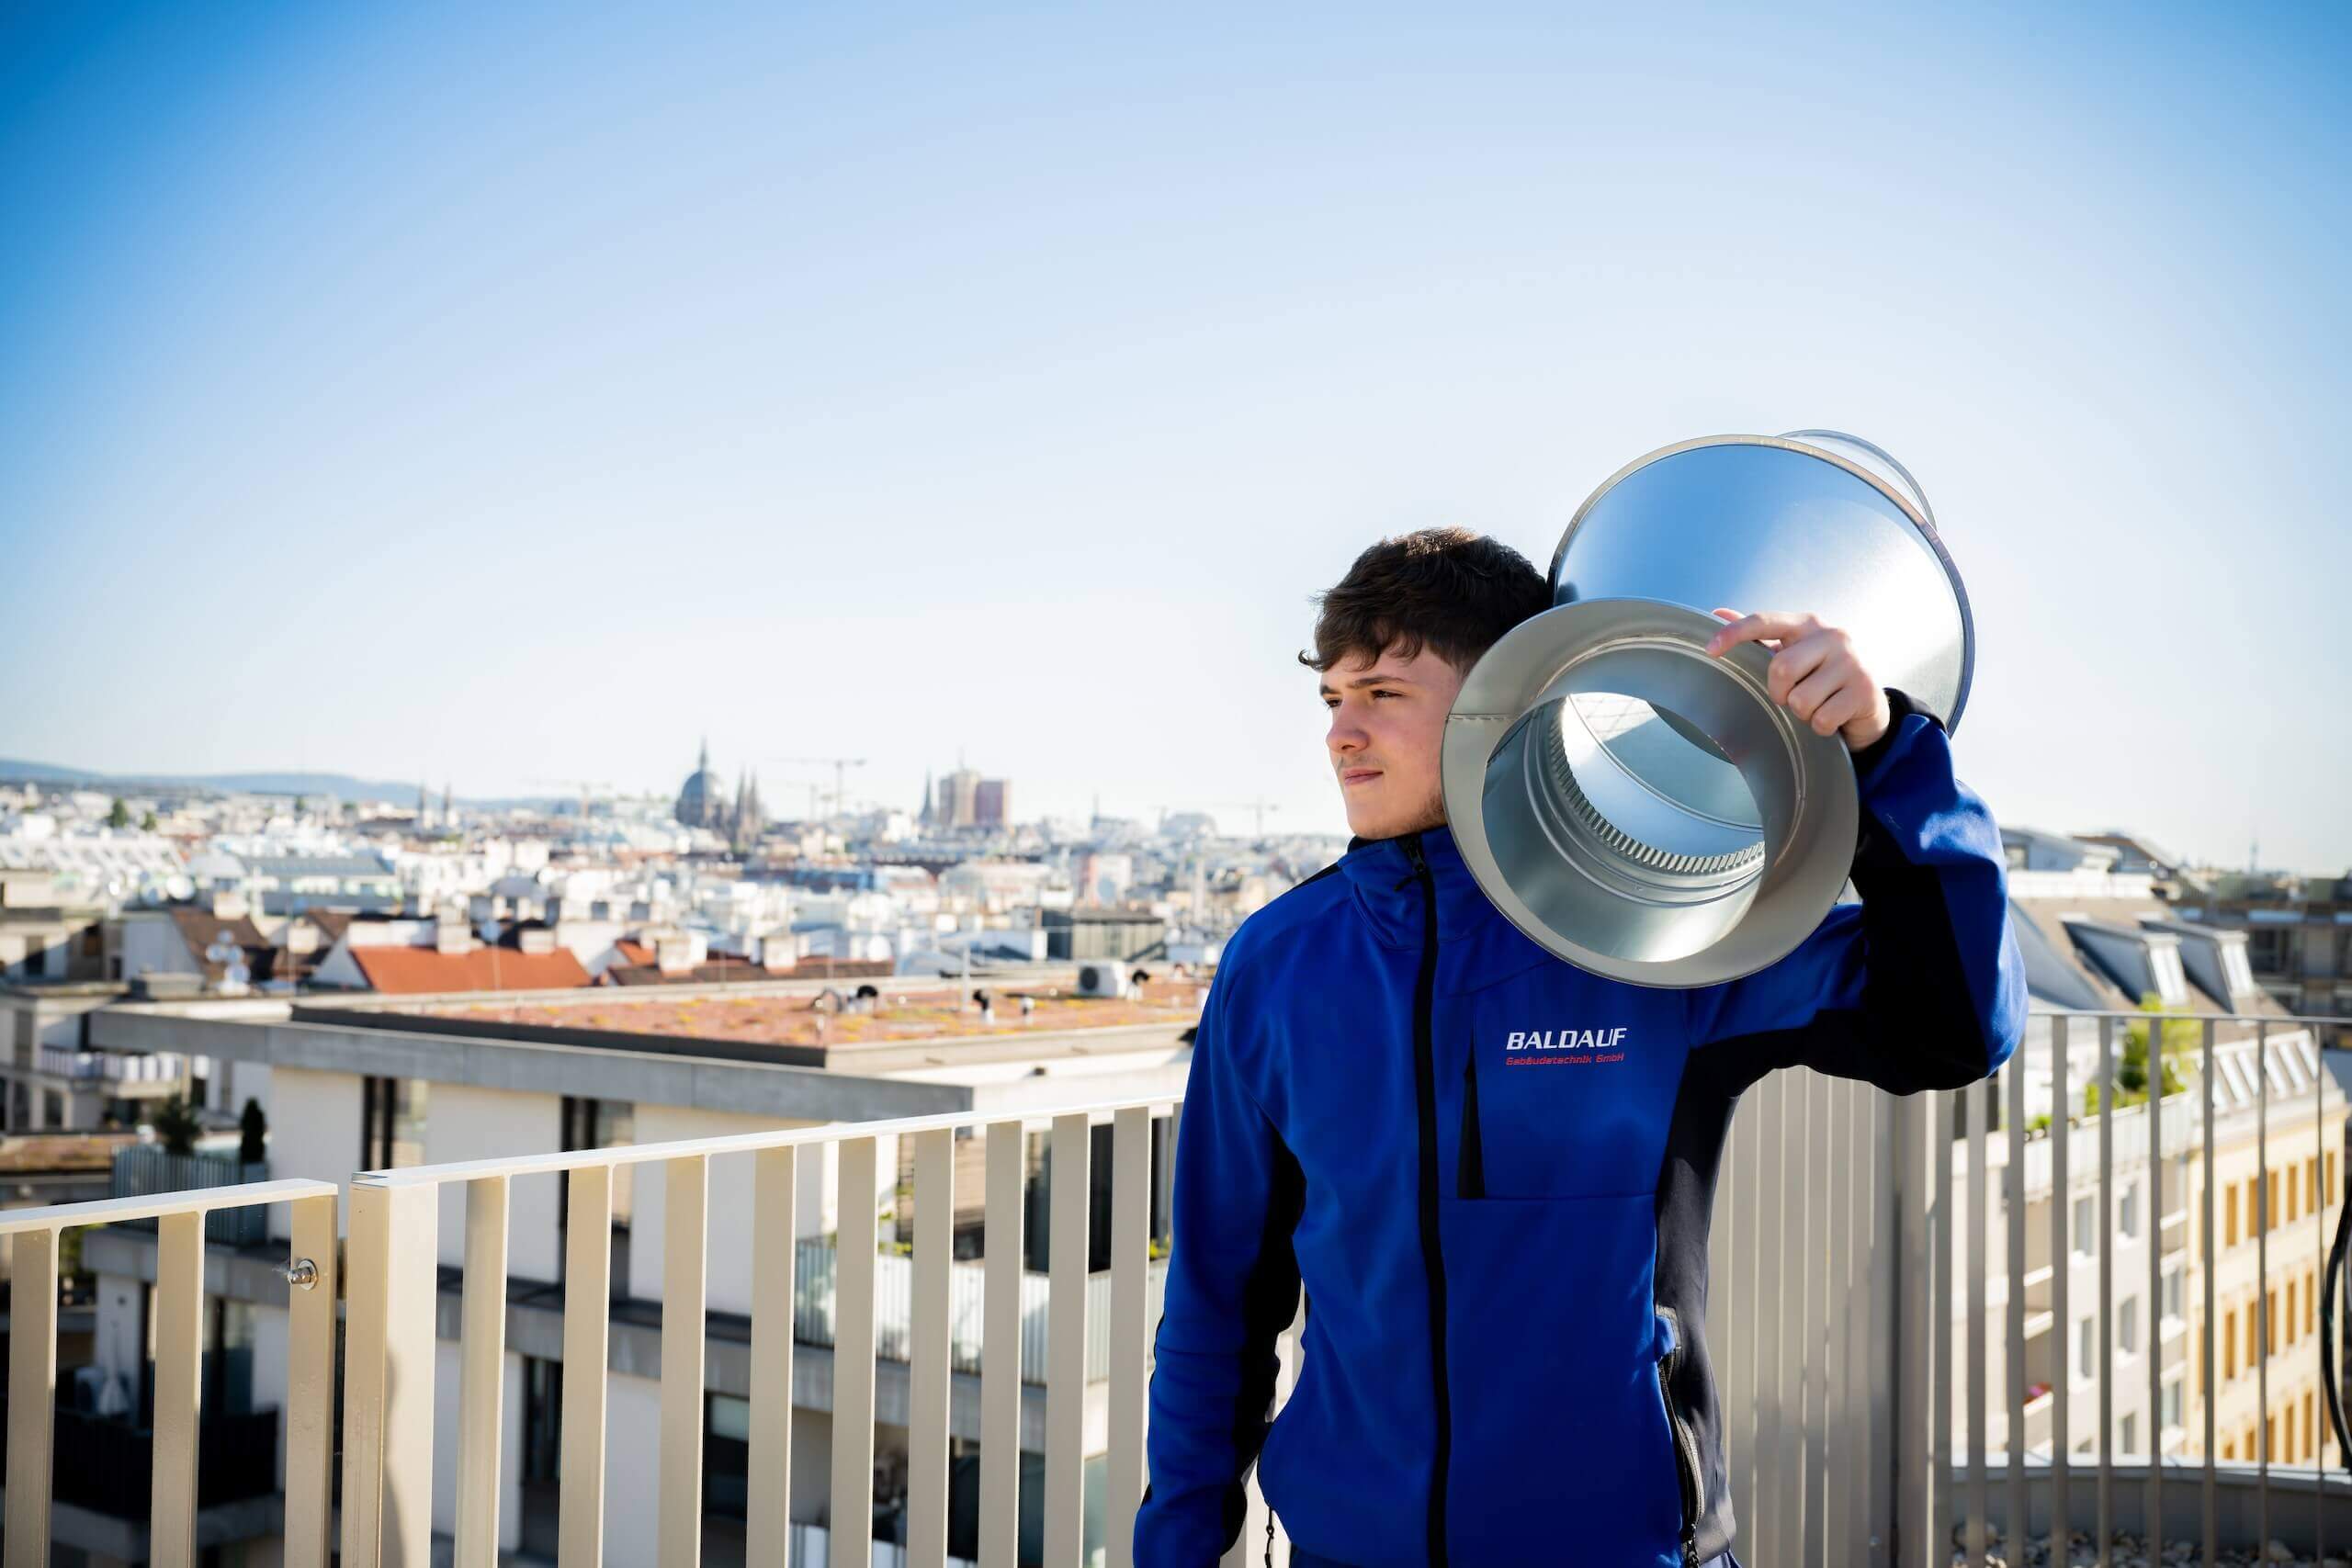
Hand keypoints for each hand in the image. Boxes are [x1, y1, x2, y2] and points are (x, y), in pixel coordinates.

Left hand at [1702, 608, 1891, 751]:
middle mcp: (1832, 636)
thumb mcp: (1791, 652)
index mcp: (1807, 624)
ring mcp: (1852, 662)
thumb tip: (1718, 612)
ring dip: (1802, 714)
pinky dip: (1820, 727)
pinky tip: (1833, 718)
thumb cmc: (1820, 676)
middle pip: (1781, 669)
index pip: (1765, 621)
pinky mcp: (1865, 689)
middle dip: (1779, 693)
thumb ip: (1758, 636)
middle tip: (1791, 697)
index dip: (1735, 634)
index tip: (1710, 650)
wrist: (1867, 704)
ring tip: (1816, 706)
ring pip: (1801, 699)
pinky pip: (1822, 719)